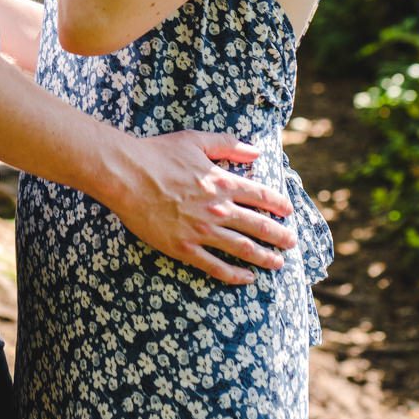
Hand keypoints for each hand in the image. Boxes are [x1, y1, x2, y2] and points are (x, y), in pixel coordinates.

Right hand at [95, 130, 297, 284]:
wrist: (126, 175)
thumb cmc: (158, 154)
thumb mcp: (195, 140)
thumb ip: (227, 145)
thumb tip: (255, 151)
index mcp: (222, 182)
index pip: (261, 196)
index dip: (279, 205)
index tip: (288, 212)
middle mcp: (218, 208)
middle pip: (259, 225)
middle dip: (279, 236)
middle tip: (291, 243)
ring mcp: (202, 231)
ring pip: (243, 248)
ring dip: (264, 257)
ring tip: (277, 263)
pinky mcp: (184, 247)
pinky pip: (215, 266)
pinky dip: (234, 274)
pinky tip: (246, 278)